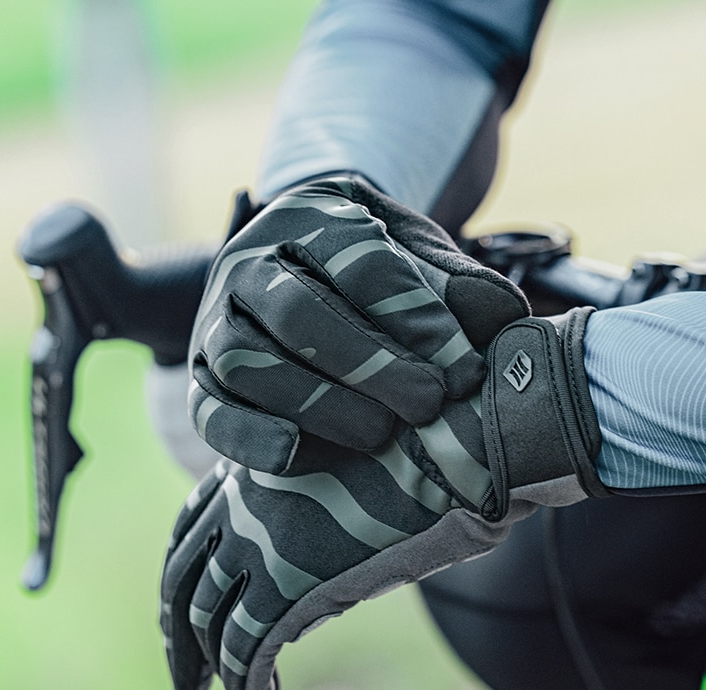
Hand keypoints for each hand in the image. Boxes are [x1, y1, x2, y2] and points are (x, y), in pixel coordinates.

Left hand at [160, 398, 514, 689]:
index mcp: (252, 467)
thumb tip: (311, 542)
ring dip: (205, 669)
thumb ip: (308, 495)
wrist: (446, 440)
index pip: (188, 530)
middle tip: (184, 679)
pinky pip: (247, 650)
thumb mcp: (339, 459)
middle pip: (181, 581)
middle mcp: (241, 504)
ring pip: (206, 620)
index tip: (178, 614)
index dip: (180, 577)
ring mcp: (260, 542)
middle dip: (178, 636)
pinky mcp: (289, 584)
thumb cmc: (412, 444)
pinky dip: (244, 688)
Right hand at [187, 174, 528, 473]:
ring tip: (380, 436)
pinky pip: (208, 410)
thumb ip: (459, 284)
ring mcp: (216, 319)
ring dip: (316, 404)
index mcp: (309, 217)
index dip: (415, 317)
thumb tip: (506, 320)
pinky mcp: (199, 375)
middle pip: (299, 312)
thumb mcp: (416, 256)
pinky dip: (248, 437)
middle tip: (427, 405)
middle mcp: (250, 264)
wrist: (297, 278)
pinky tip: (297, 456)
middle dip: (368, 364)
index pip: (360, 260)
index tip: (463, 371)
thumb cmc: (367, 270)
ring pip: (247, 361)